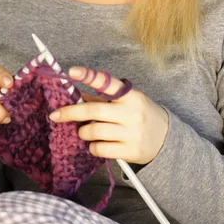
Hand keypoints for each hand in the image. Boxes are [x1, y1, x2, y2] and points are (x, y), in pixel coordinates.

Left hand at [49, 67, 168, 164]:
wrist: (167, 140)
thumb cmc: (141, 115)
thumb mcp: (127, 102)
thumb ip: (103, 98)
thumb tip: (75, 96)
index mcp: (131, 96)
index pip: (108, 83)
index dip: (89, 76)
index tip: (71, 71)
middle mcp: (132, 113)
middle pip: (94, 110)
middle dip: (71, 113)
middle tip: (55, 115)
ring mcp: (132, 133)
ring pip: (94, 131)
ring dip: (83, 132)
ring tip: (84, 131)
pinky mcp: (130, 151)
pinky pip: (100, 149)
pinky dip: (92, 147)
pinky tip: (96, 144)